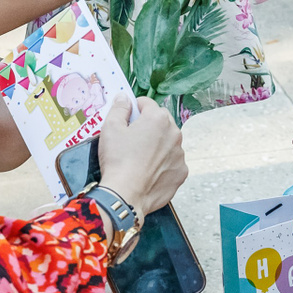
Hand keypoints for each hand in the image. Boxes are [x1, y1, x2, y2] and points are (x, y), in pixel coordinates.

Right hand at [97, 97, 186, 215]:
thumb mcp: (110, 128)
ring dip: (157, 145)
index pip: (147, 104)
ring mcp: (180, 154)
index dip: (134, 109)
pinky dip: (163, 164)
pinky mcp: (181, 173)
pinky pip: (172, 162)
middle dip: (148, 126)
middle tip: (132, 139)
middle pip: (161, 122)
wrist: (125, 195)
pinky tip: (148, 172)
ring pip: (168, 143)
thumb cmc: (117, 160)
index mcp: (158, 118)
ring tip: (139, 158)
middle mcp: (174, 133)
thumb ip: (119, 108)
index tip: (127, 118)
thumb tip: (124, 97)